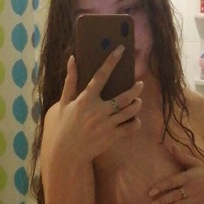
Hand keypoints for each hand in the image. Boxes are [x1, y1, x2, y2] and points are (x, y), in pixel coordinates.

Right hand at [49, 49, 142, 164]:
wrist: (66, 154)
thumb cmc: (63, 126)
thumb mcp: (63, 103)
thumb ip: (70, 81)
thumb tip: (72, 59)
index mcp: (86, 100)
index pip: (101, 75)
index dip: (111, 61)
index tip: (121, 49)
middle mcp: (98, 110)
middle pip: (124, 96)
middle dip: (135, 88)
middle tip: (139, 84)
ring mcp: (107, 124)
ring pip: (130, 111)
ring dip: (137, 104)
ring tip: (137, 100)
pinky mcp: (113, 137)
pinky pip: (131, 127)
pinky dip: (135, 122)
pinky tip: (134, 119)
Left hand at [148, 141, 203, 203]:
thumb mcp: (195, 163)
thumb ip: (181, 156)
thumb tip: (170, 145)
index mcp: (188, 177)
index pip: (172, 182)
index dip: (161, 187)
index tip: (150, 192)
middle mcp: (190, 189)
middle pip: (174, 195)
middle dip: (162, 201)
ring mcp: (195, 199)